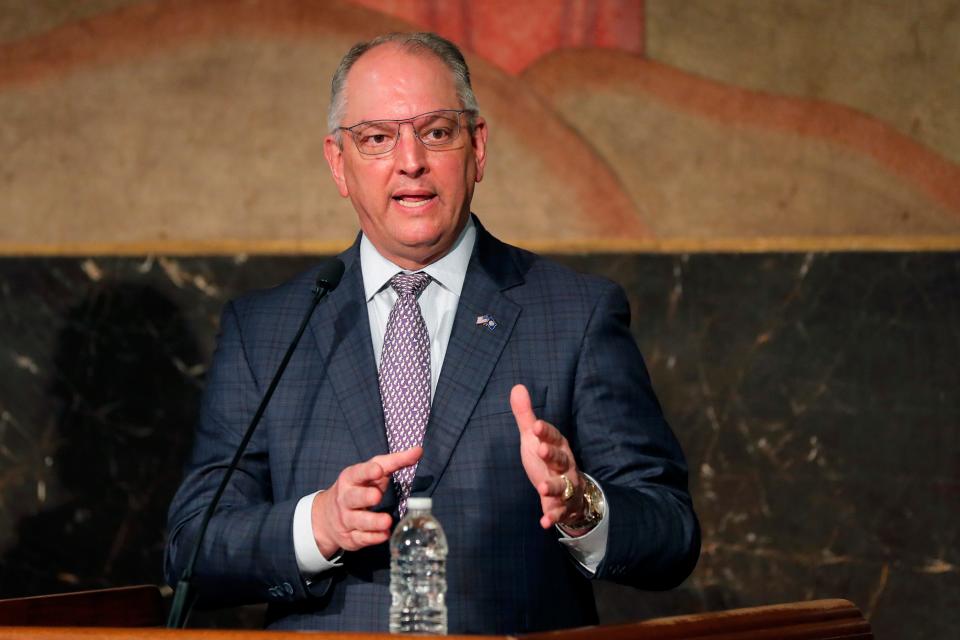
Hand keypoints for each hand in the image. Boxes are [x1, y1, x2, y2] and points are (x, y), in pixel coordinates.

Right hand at [310, 446, 422, 556]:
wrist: (327, 516)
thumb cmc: (359, 487)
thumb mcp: (373, 472)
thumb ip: (395, 461)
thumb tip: (419, 450)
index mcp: (351, 479)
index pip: (358, 473)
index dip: (367, 471)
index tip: (378, 470)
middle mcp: (346, 498)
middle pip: (353, 498)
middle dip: (364, 497)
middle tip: (377, 496)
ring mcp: (346, 519)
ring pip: (358, 520)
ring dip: (372, 521)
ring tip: (387, 522)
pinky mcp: (350, 537)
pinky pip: (361, 538)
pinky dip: (373, 538)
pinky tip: (384, 535)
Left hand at [511, 384, 585, 530]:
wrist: (572, 492)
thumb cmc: (548, 460)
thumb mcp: (534, 438)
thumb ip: (526, 416)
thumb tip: (517, 387)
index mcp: (558, 445)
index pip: (552, 436)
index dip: (544, 432)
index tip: (535, 425)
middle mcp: (565, 465)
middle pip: (560, 458)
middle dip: (552, 455)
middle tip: (541, 450)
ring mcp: (566, 485)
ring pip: (562, 486)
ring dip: (552, 486)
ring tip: (540, 487)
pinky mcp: (564, 505)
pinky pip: (560, 511)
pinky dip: (553, 516)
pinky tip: (544, 521)